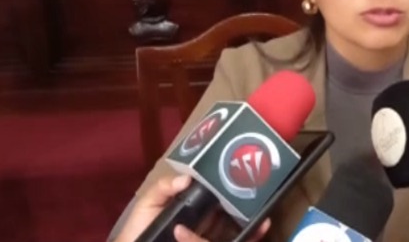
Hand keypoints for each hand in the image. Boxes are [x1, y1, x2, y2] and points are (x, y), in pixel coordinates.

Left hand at [115, 175, 270, 241]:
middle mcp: (205, 225)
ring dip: (252, 226)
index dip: (232, 190)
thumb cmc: (138, 231)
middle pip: (232, 215)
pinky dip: (248, 237)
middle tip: (261, 199)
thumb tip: (188, 178)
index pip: (218, 200)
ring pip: (235, 230)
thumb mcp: (149, 204)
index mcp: (194, 211)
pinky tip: (258, 230)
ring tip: (264, 220)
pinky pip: (232, 241)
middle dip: (249, 208)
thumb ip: (164, 188)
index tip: (246, 181)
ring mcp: (208, 235)